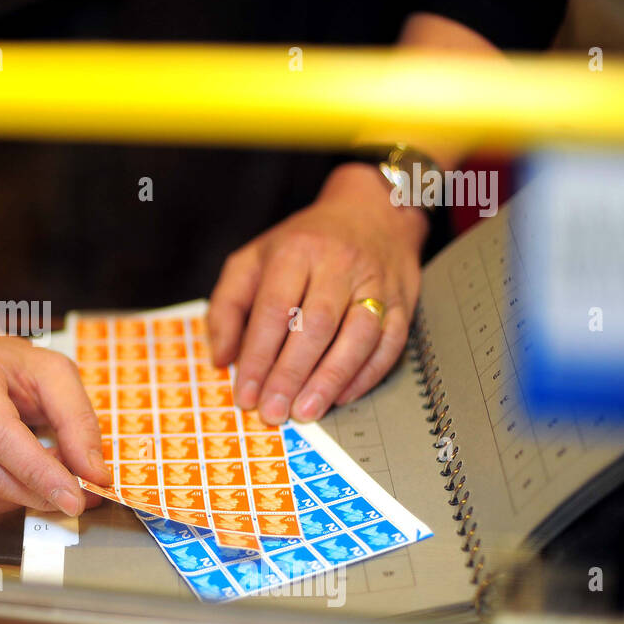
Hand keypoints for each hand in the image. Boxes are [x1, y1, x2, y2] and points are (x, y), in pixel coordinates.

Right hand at [0, 277, 109, 526]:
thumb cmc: (6, 367)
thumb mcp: (52, 373)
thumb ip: (78, 420)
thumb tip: (94, 474)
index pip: (0, 436)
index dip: (39, 473)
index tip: (75, 498)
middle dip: (37, 493)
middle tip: (75, 494)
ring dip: (20, 502)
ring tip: (44, 480)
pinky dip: (0, 507)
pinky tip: (16, 484)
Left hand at [207, 164, 427, 424]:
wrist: (372, 211)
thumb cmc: (304, 243)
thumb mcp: (253, 259)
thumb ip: (228, 305)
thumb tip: (221, 356)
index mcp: (295, 251)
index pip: (274, 310)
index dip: (258, 357)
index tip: (245, 393)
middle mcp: (338, 264)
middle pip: (316, 326)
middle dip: (291, 375)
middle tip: (273, 411)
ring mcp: (375, 283)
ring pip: (357, 336)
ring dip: (330, 380)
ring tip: (306, 411)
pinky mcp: (402, 301)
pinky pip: (390, 343)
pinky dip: (366, 374)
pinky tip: (342, 396)